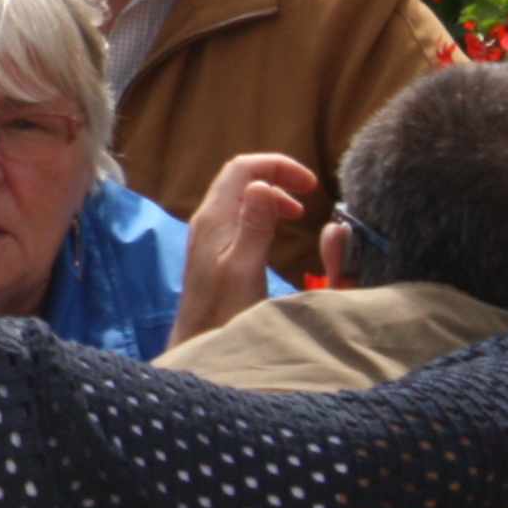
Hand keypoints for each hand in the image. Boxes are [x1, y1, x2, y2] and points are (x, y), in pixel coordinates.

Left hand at [167, 152, 314, 347]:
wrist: (197, 341)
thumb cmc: (224, 311)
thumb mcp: (245, 268)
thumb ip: (254, 226)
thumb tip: (262, 183)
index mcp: (215, 217)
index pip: (242, 168)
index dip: (277, 166)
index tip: (310, 184)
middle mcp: (207, 219)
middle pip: (240, 178)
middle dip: (276, 176)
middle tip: (309, 195)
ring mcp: (208, 234)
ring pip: (240, 197)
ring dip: (271, 196)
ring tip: (298, 214)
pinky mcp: (213, 249)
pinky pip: (239, 216)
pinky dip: (263, 213)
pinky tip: (278, 231)